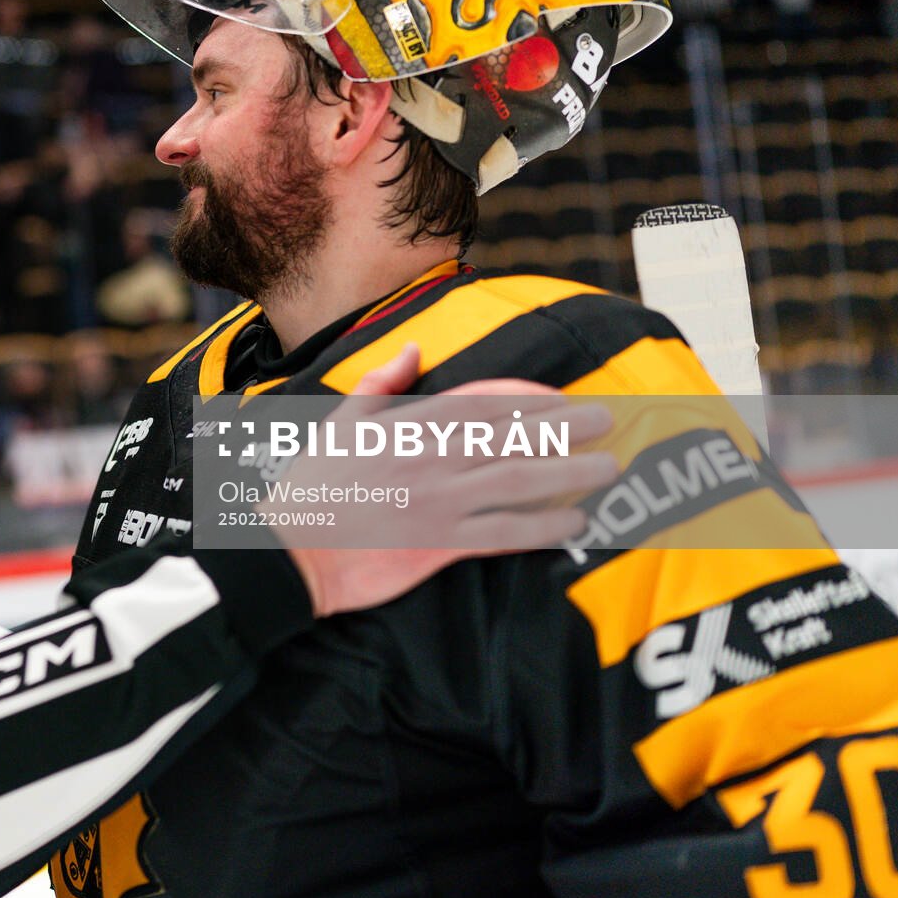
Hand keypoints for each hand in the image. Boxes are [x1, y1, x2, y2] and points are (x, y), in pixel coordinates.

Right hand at [280, 343, 613, 617]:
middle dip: (565, 426)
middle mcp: (429, 459)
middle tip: (606, 421)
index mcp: (406, 426)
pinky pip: (502, 533)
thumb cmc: (315, 484)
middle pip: (512, 435)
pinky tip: (573, 522)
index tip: (561, 397)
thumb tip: (411, 350)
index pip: (481, 401)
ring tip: (606, 468)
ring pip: (517, 480)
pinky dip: (542, 527)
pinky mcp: (437, 544)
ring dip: (568, 472)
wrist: (290, 548)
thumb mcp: (341, 421)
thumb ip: (380, 383)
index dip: (528, 397)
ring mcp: (436, 502)